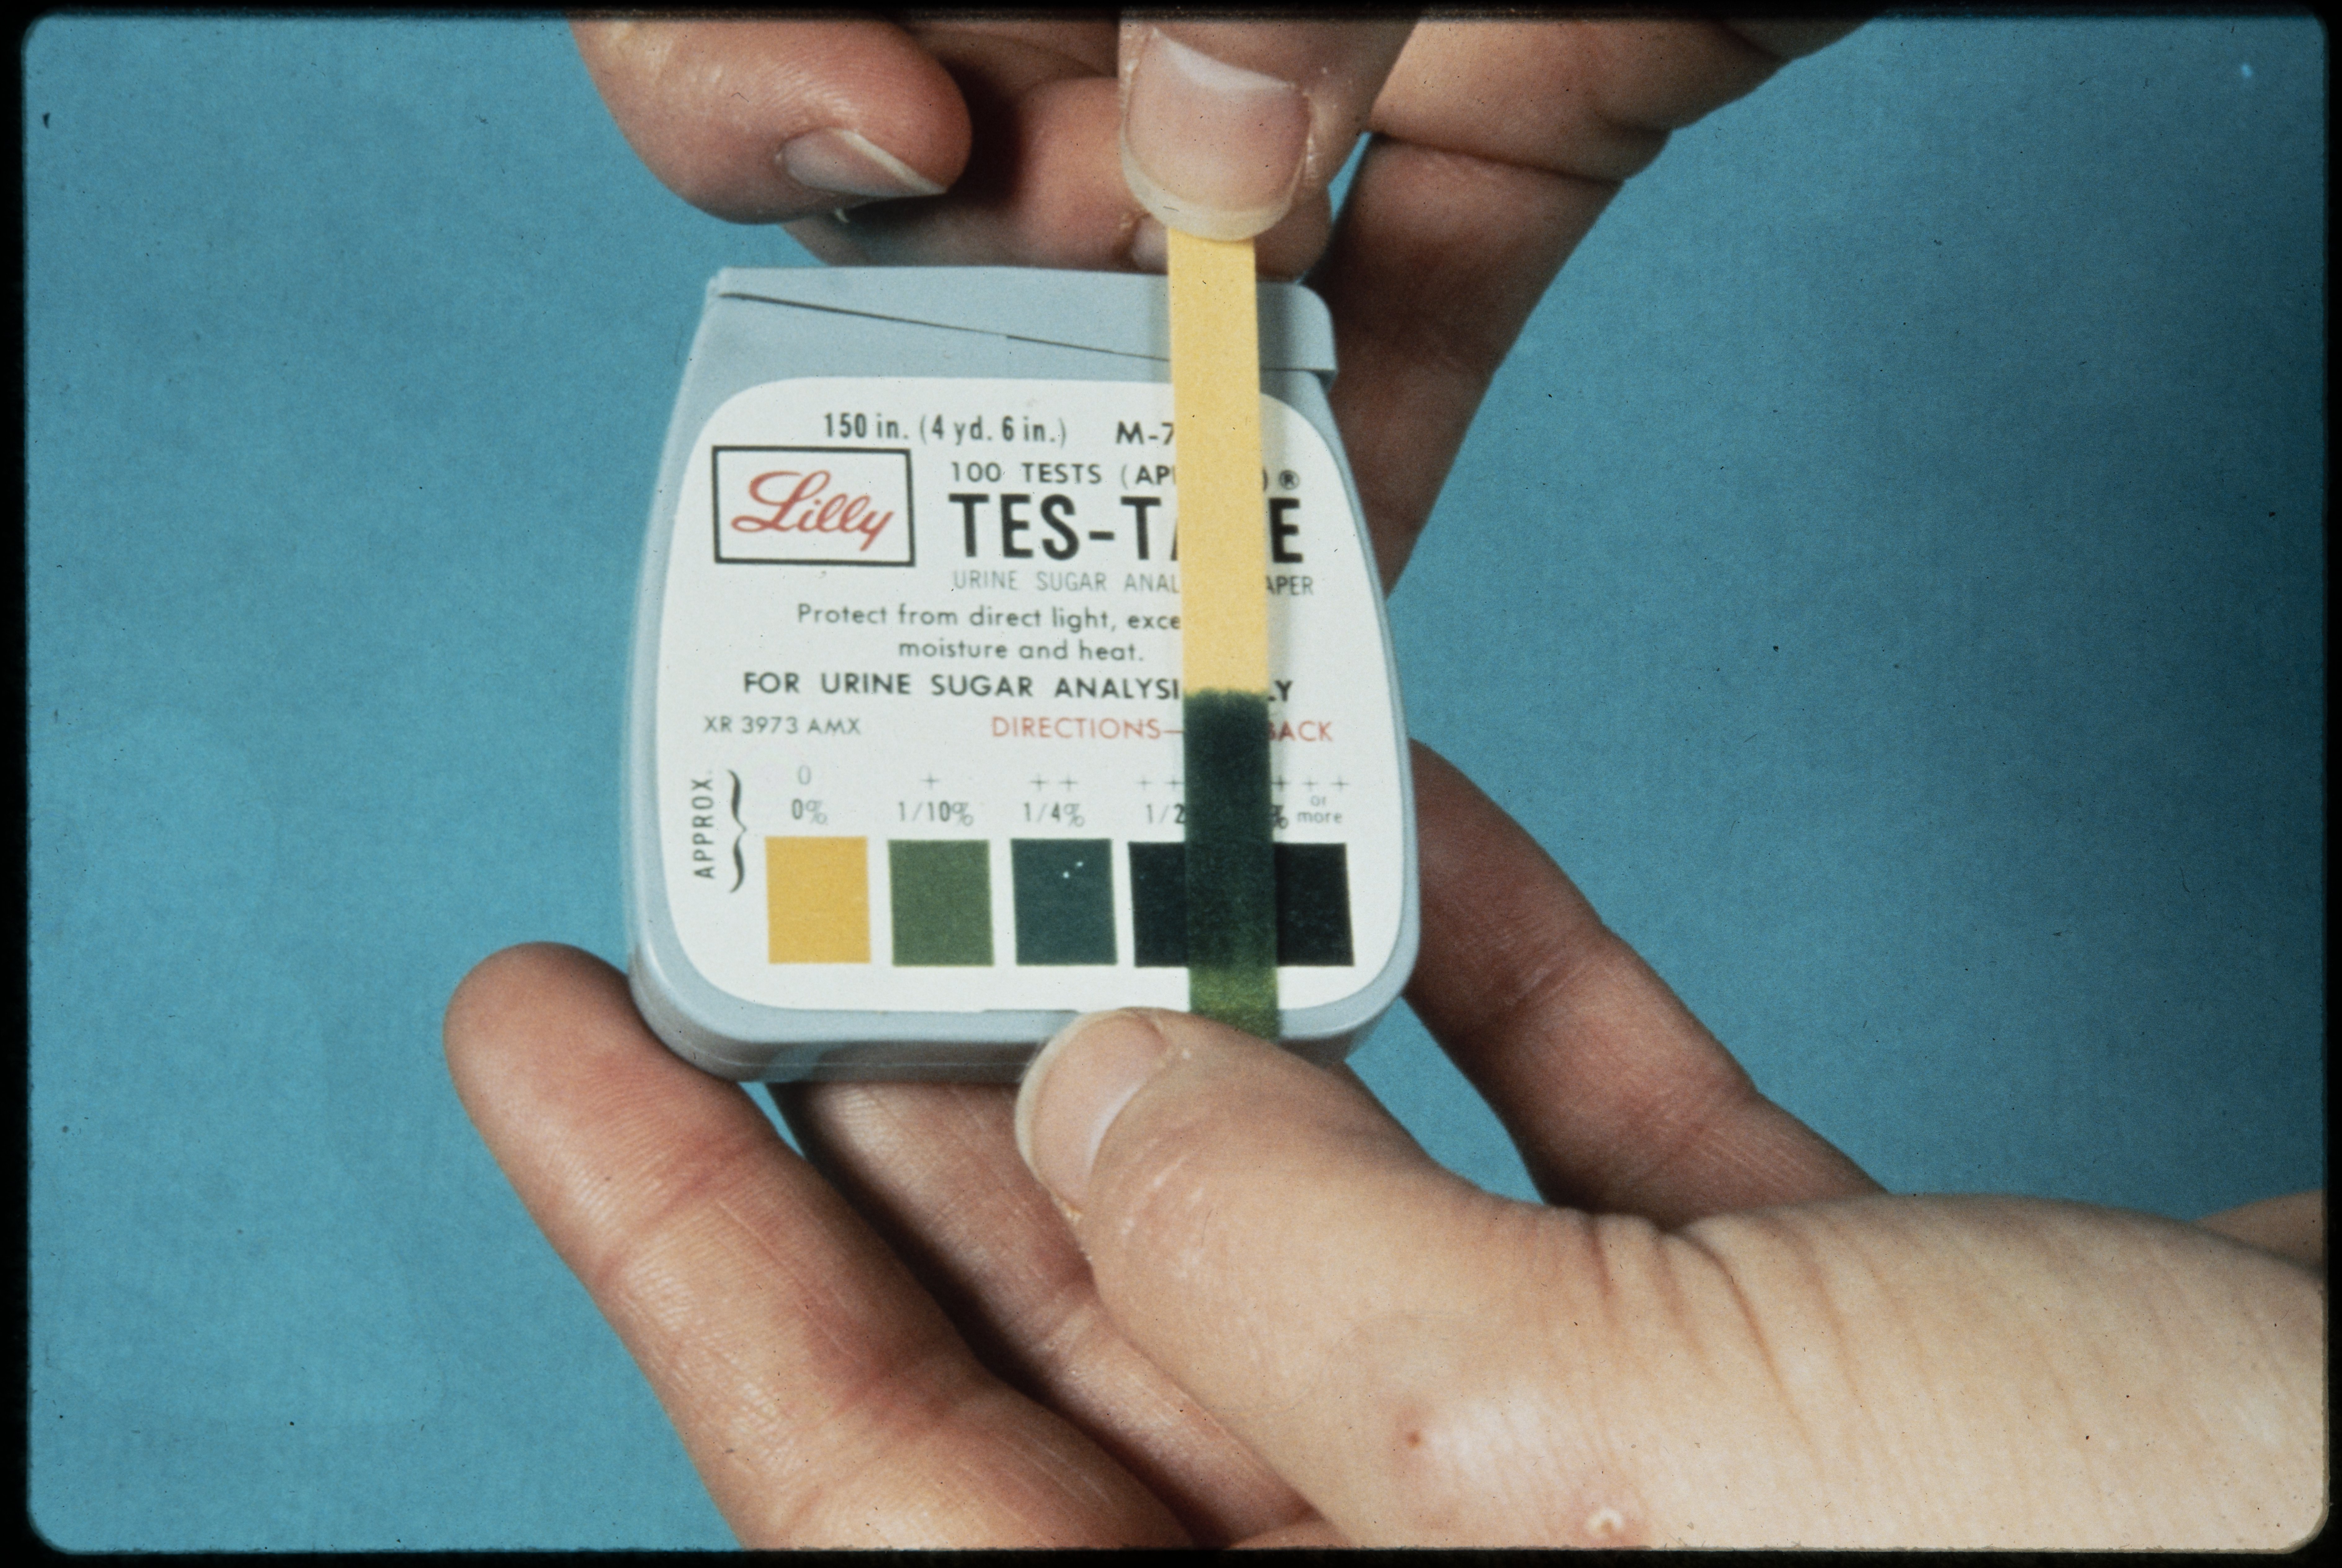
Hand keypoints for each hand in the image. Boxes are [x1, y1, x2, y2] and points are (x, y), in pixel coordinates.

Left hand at [444, 744, 2323, 1545]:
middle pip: (1073, 1347)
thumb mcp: (1614, 1463)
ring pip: (1307, 1239)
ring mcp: (1630, 1489)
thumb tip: (1105, 1124)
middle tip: (764, 910)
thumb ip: (1306, 1297)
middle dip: (901, 1116)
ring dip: (1175, 1032)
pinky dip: (1473, 991)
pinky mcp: (1802, 1364)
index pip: (889, 1502)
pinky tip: (1375, 844)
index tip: (547, 1035)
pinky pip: (1565, 1161)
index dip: (681, 1261)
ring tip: (1021, 845)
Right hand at [571, 16, 1858, 585]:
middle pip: (939, 134)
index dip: (739, 65)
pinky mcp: (1510, 106)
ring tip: (1214, 462)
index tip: (879, 135)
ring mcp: (1317, 31)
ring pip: (1164, 246)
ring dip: (1168, 390)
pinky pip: (1407, 290)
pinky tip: (1343, 572)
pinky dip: (1376, 435)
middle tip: (1102, 283)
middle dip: (977, 264)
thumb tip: (1209, 168)